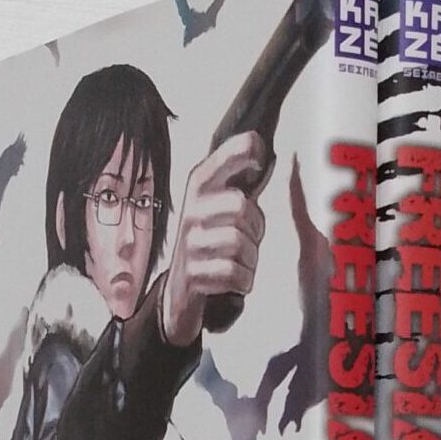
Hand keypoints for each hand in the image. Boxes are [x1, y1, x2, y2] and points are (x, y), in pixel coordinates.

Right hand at [161, 131, 268, 345]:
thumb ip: (240, 180)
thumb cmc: (211, 244)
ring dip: (250, 260)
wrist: (180, 294)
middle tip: (250, 240)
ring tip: (240, 263)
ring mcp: (189, 243)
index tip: (259, 161)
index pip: (228, 153)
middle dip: (256, 229)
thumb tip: (260, 146)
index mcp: (201, 186)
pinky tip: (233, 281)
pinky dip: (242, 282)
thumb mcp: (221, 206)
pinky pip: (233, 274)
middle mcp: (191, 209)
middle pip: (241, 207)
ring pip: (239, 244)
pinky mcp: (191, 274)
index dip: (247, 150)